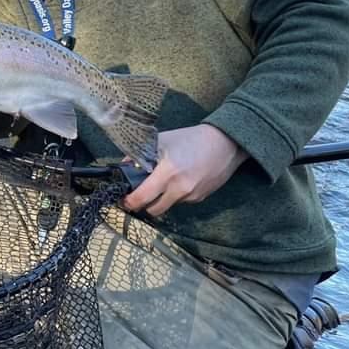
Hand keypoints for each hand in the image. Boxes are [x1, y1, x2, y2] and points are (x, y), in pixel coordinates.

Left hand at [122, 124, 246, 216]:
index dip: (129, 202)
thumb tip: (125, 166)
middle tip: (138, 196)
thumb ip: (140, 154)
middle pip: (153, 210)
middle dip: (143, 205)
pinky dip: (175, 195)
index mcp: (167, 172)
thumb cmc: (191, 139)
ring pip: (168, 205)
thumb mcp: (161, 140)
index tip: (124, 200)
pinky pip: (181, 201)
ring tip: (163, 182)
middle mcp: (179, 188)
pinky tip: (180, 180)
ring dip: (161, 199)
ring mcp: (191, 195)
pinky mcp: (200, 198)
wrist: (225, 143)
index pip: (142, 197)